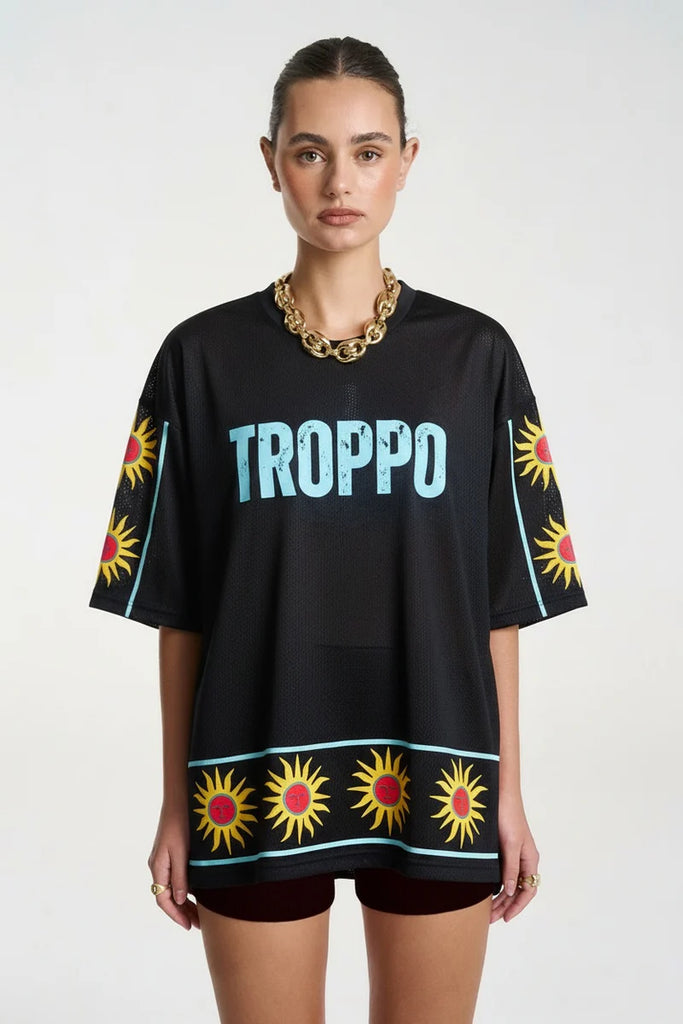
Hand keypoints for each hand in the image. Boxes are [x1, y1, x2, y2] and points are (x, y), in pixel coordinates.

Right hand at [148, 803, 199, 930]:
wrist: (182, 798)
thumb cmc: (182, 822)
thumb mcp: (182, 852)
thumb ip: (180, 876)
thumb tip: (178, 899)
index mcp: (158, 866)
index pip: (163, 899)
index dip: (176, 915)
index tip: (189, 926)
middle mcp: (159, 865)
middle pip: (168, 896)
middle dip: (182, 911)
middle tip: (199, 924)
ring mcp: (165, 858)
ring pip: (173, 887)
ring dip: (185, 901)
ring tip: (201, 913)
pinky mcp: (173, 851)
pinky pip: (177, 876)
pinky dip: (187, 887)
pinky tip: (200, 892)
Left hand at [490, 792, 539, 923]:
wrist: (499, 794)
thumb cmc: (507, 816)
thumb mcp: (510, 844)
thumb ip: (511, 868)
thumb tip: (510, 890)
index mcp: (530, 858)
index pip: (529, 890)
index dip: (518, 906)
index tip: (506, 918)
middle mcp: (523, 858)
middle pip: (518, 889)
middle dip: (506, 905)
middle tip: (491, 919)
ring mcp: (513, 854)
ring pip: (509, 882)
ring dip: (500, 897)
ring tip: (487, 911)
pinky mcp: (502, 849)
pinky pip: (502, 873)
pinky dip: (495, 884)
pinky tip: (486, 891)